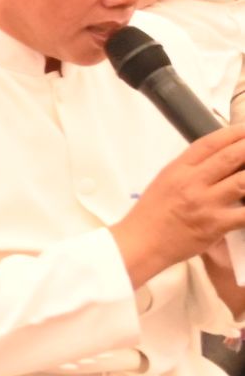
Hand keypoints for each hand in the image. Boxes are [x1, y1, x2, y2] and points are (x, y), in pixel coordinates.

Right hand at [115, 123, 244, 284]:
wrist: (141, 243)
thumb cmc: (152, 213)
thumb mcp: (165, 181)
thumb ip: (190, 169)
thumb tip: (219, 159)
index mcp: (178, 169)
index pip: (209, 143)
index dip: (233, 133)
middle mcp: (192, 182)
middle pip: (230, 157)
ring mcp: (205, 203)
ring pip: (243, 182)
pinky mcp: (215, 225)